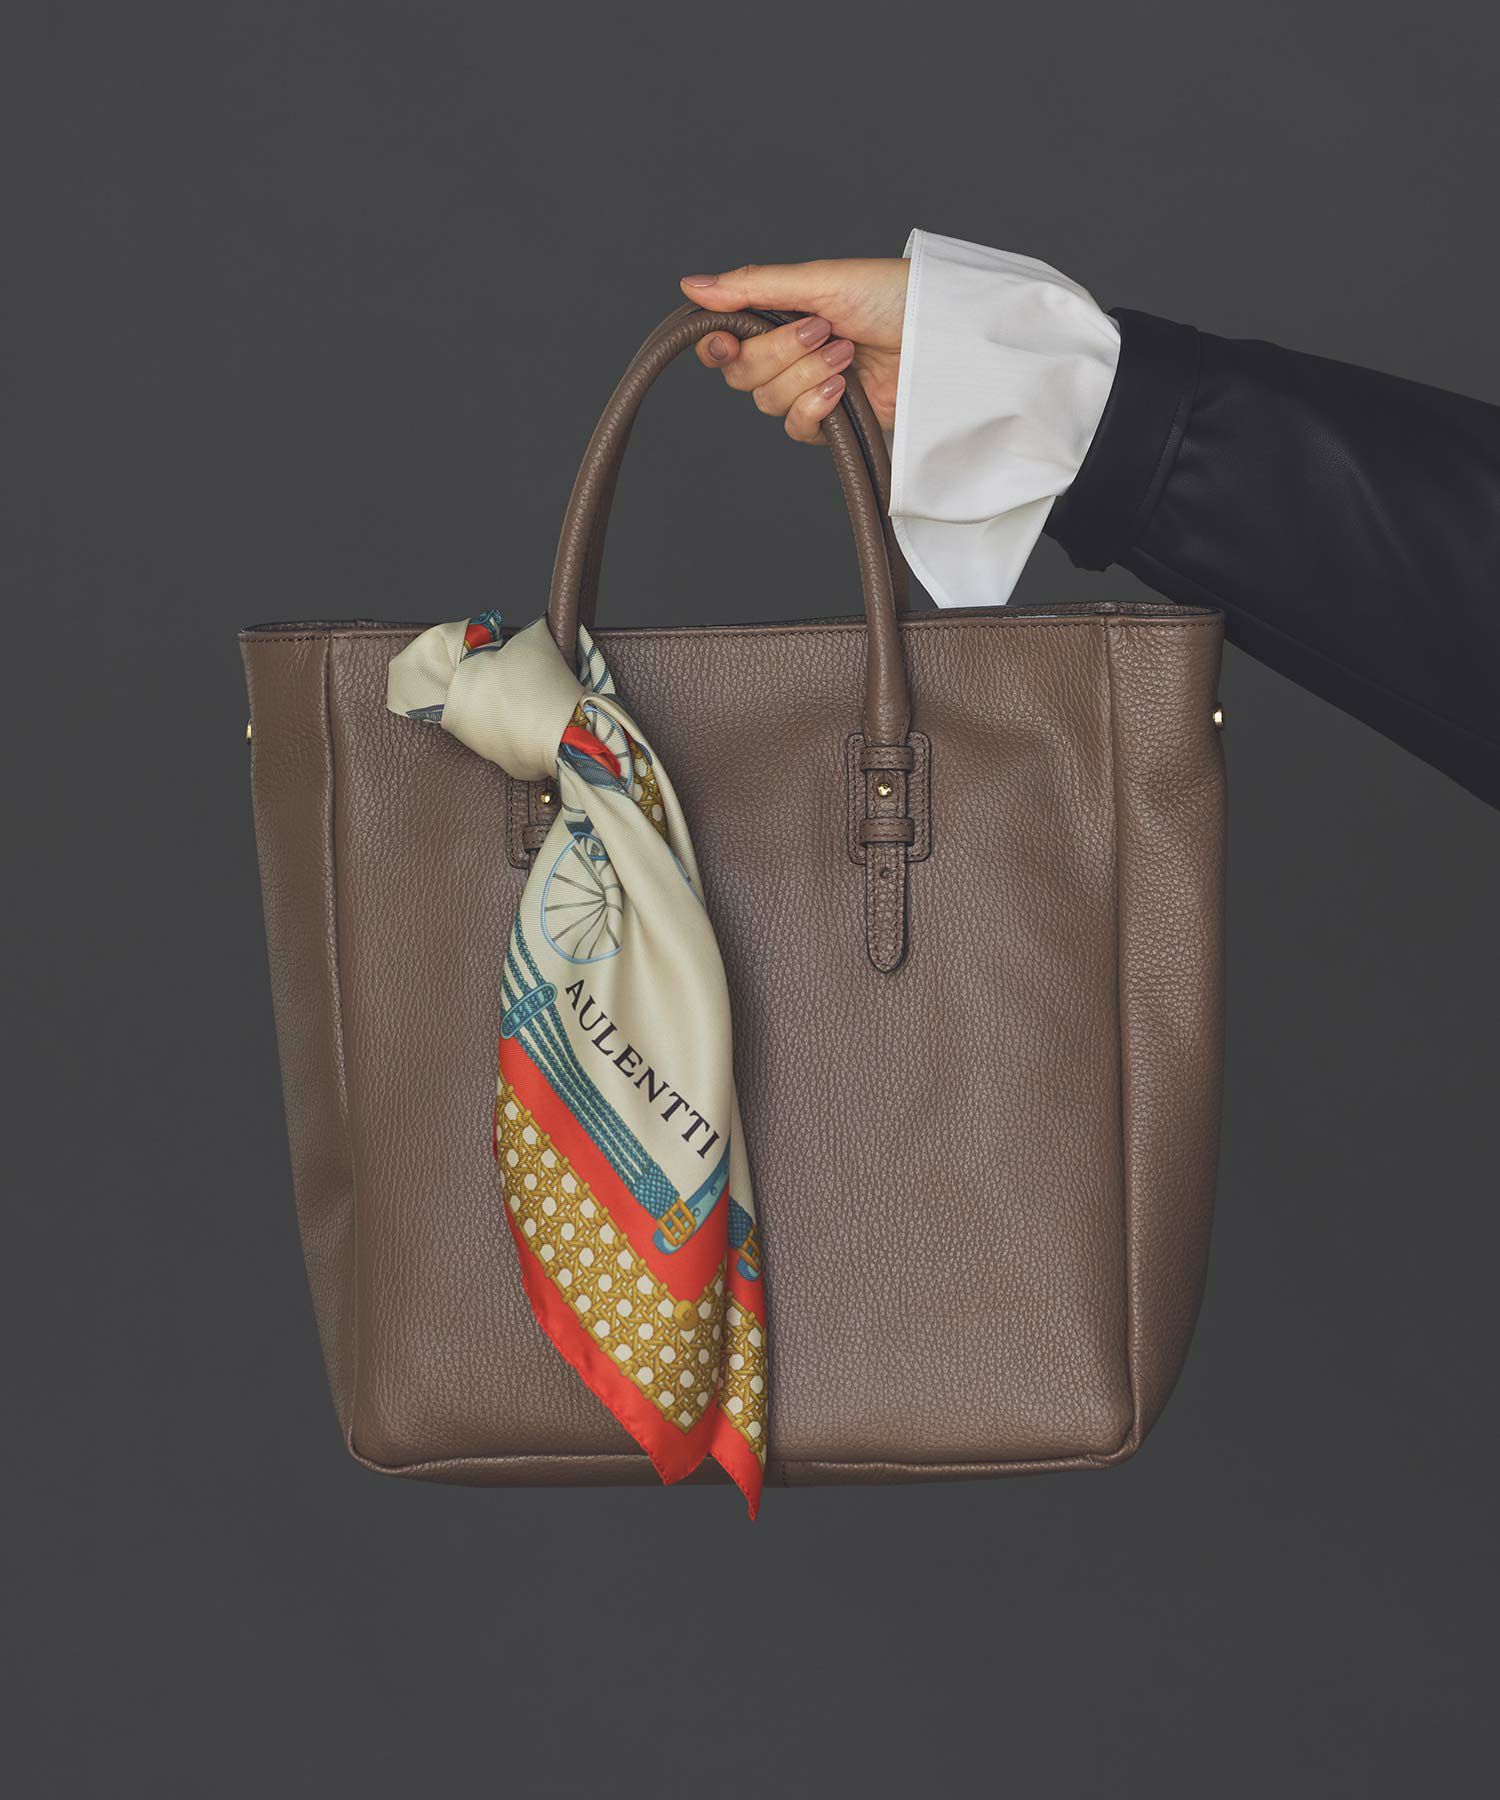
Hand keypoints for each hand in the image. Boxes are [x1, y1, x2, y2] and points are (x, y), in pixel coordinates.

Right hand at [679, 260, 907, 441]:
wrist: (944, 337)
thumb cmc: (892, 296)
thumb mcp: (818, 281)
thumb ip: (752, 287)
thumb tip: (690, 285)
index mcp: (781, 315)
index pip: (725, 342)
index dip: (716, 347)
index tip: (725, 342)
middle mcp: (789, 353)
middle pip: (742, 375)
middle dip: (778, 353)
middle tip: (822, 329)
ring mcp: (810, 388)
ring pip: (768, 402)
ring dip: (805, 375)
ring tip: (846, 352)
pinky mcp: (833, 422)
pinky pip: (797, 428)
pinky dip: (814, 407)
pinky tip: (843, 387)